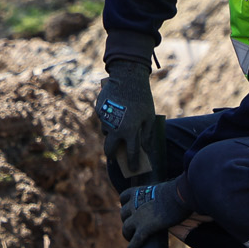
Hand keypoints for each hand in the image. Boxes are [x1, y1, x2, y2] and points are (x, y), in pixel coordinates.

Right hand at [95, 58, 154, 176]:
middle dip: (112, 156)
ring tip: (119, 124)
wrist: (127, 77)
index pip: (131, 153)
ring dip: (111, 133)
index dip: (133, 164)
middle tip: (115, 157)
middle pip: (109, 149)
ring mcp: (105, 119)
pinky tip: (115, 109)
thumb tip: (145, 148)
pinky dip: (109, 118)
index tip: (134, 170)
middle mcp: (115, 128)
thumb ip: (146, 133)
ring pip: (105, 132)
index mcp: (130, 131)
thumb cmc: (142, 97)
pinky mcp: (99, 110)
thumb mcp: (149, 116)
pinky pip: (103, 119)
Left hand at [120, 178, 190, 247]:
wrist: (179, 195)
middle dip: (127, 220)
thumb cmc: (176, 191)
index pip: (123, 198)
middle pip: (123, 214)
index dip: (125, 204)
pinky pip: (135, 240)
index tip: (130, 209)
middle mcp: (133, 204)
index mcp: (137, 192)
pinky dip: (132, 246)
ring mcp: (137, 217)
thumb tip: (163, 203)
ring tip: (131, 238)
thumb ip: (156, 197)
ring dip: (127, 234)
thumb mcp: (160, 191)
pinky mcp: (144, 228)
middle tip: (134, 225)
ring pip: (125, 228)